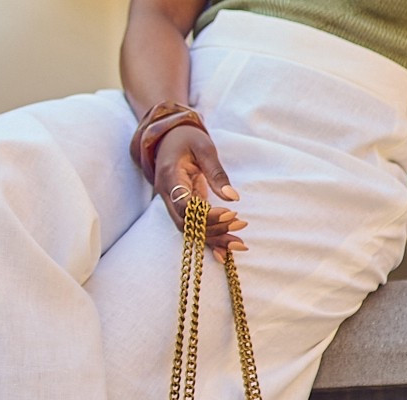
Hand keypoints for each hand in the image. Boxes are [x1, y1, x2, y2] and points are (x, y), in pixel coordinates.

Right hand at [154, 124, 247, 262]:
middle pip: (187, 223)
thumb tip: (232, 198)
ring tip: (239, 244)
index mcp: (169, 177)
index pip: (183, 205)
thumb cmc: (186, 138)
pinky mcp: (183, 209)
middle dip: (213, 229)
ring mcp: (173, 205)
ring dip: (214, 239)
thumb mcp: (203, 148)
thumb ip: (216, 173)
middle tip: (240, 226)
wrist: (167, 140)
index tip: (230, 213)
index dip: (205, 214)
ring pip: (190, 230)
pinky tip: (223, 254)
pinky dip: (209, 241)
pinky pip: (194, 228)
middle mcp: (167, 196)